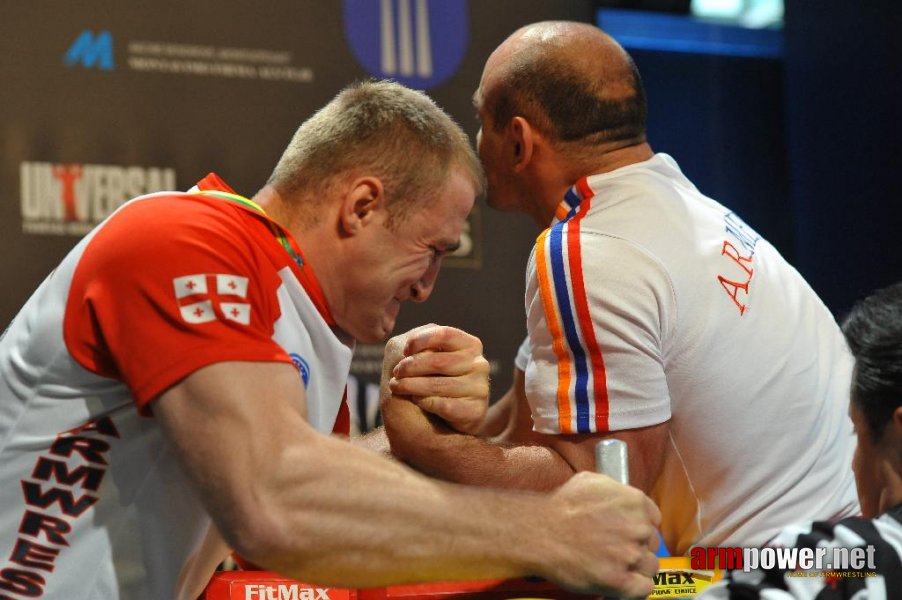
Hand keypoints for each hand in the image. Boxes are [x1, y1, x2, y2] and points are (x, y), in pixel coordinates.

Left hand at [383, 325, 489, 434]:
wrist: (447, 420)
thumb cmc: (434, 379)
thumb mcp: (428, 355)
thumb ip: (421, 345)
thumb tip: (408, 348)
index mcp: (470, 344)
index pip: (445, 334)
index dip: (420, 340)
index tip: (404, 351)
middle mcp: (479, 364)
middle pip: (438, 361)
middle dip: (410, 366)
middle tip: (396, 373)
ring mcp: (480, 388)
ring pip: (438, 384)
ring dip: (411, 386)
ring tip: (397, 387)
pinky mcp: (475, 411)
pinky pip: (443, 405)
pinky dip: (424, 402)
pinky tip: (416, 400)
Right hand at [541, 472, 660, 597]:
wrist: (540, 532)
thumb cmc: (561, 506)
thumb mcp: (591, 481)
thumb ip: (616, 490)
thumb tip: (622, 497)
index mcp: (634, 502)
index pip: (654, 519)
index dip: (641, 527)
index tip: (631, 533)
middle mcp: (638, 528)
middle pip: (652, 543)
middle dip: (637, 546)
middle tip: (617, 549)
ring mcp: (630, 555)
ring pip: (650, 566)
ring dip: (636, 568)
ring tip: (616, 566)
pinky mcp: (620, 580)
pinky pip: (644, 588)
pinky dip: (635, 588)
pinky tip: (621, 581)